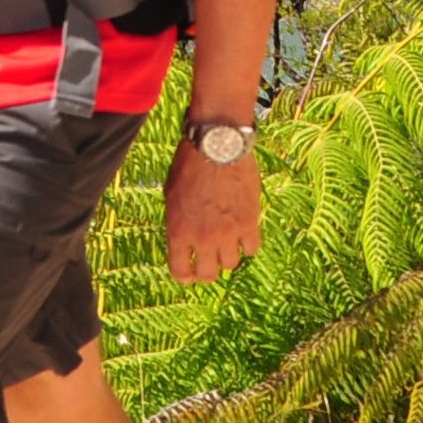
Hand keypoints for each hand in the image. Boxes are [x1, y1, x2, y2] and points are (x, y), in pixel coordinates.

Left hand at [162, 139, 262, 282]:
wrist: (217, 146)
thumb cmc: (189, 165)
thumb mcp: (171, 196)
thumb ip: (177, 223)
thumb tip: (184, 239)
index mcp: (177, 232)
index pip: (180, 272)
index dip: (185, 276)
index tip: (190, 274)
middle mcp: (202, 238)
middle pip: (208, 275)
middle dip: (207, 271)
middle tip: (210, 262)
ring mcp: (227, 233)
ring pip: (231, 264)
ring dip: (228, 255)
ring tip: (227, 242)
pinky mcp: (249, 223)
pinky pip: (252, 249)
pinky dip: (248, 244)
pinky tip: (244, 233)